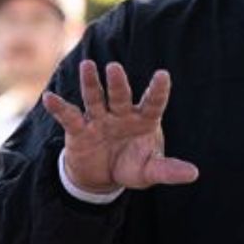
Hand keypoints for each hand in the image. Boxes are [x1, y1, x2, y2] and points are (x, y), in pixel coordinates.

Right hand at [42, 60, 198, 194]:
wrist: (101, 177)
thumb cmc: (130, 167)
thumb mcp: (149, 172)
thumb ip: (167, 170)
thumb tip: (193, 174)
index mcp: (143, 121)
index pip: (153, 103)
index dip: (157, 90)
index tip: (163, 75)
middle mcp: (121, 115)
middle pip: (120, 96)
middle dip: (117, 83)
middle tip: (114, 68)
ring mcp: (98, 119)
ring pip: (95, 98)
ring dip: (90, 83)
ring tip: (87, 65)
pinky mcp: (79, 130)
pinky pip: (69, 116)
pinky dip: (59, 107)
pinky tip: (49, 98)